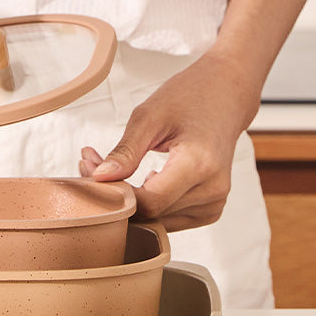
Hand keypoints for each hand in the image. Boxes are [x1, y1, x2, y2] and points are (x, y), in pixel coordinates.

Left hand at [78, 54, 258, 230]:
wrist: (225, 96)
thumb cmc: (189, 98)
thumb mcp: (149, 116)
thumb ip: (125, 151)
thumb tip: (100, 179)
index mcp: (200, 164)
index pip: (149, 202)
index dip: (115, 192)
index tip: (90, 167)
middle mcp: (212, 190)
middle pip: (151, 213)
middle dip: (115, 194)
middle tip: (90, 163)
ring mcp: (214, 204)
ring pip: (156, 219)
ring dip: (129, 200)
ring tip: (110, 168)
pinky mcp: (210, 210)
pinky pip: (168, 218)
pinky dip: (147, 203)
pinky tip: (137, 180)